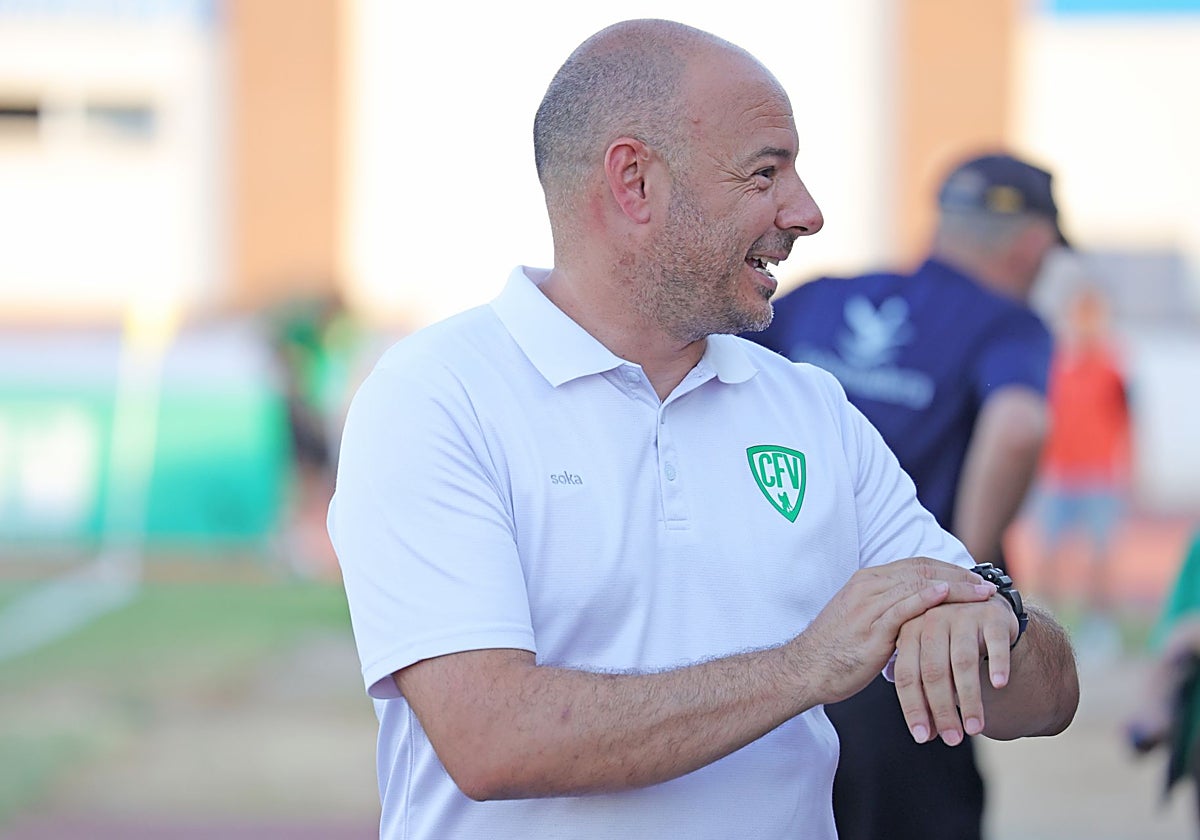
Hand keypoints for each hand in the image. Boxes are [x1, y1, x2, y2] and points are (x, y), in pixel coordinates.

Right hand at [796, 557, 995, 706]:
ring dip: (956, 587)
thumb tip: (916, 614)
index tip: (973, 579)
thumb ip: (887, 610)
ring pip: (919, 584)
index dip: (948, 569)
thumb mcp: (862, 620)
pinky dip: (926, 597)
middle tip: (987, 585)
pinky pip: (903, 607)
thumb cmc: (835, 650)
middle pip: (923, 569)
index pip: (916, 564)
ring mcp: (869, 605)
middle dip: (959, 575)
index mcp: (867, 580)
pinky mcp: (872, 627)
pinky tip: (947, 595)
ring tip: (983, 594)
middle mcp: (869, 586)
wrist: (806, 669)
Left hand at [891, 596, 1017, 746]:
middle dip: (942, 710)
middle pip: (934, 671)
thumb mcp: (932, 663)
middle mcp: (932, 619)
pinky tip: (999, 684)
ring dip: (970, 699)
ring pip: (963, 662)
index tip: (922, 738)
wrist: (984, 609)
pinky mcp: (992, 615)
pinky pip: (995, 643)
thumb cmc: (951, 645)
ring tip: (975, 729)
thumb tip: (925, 734)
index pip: (907, 675)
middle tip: (953, 740)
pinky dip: (997, 663)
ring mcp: (962, 614)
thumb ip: (925, 693)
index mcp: (910, 631)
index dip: (914, 708)